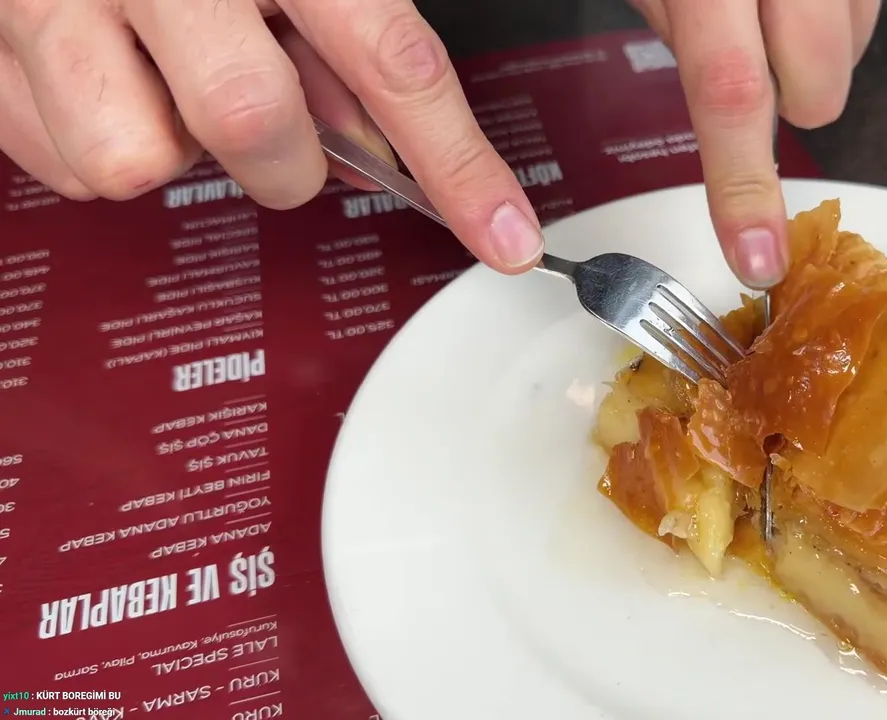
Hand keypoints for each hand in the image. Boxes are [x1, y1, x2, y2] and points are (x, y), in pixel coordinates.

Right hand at [0, 0, 543, 272]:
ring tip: (170, 88)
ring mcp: (50, 1)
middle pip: (251, 124)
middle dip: (284, 161)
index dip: (456, 163)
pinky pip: (61, 164)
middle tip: (273, 125)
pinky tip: (109, 85)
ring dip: (177, 153)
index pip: (389, 59)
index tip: (503, 235)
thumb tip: (379, 153)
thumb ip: (338, 37)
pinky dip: (101, 146)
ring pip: (135, 161)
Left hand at [628, 0, 880, 288]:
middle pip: (816, 90)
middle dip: (791, 103)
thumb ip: (674, 40)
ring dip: (813, 61)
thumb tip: (716, 128)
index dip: (743, 186)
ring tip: (768, 15)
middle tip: (745, 60)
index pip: (730, 92)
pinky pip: (869, 20)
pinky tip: (797, 2)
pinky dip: (836, 27)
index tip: (758, 260)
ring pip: (853, 56)